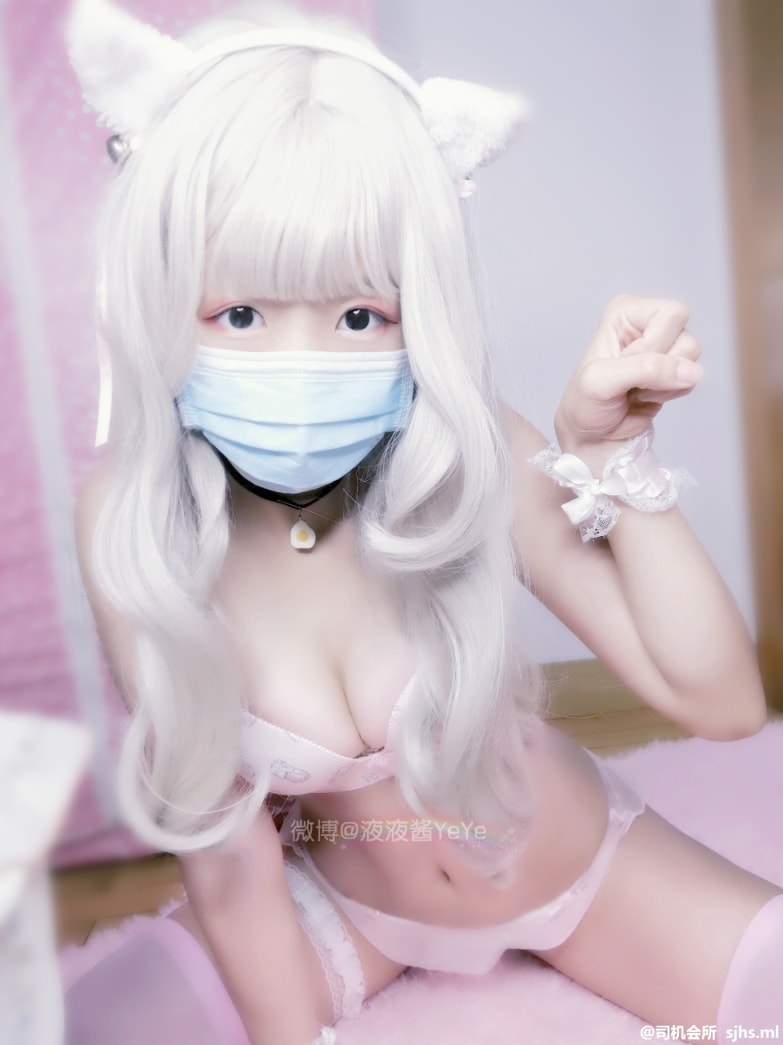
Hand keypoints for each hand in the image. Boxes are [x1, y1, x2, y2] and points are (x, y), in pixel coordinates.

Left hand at [554, 295, 702, 467]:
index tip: (624, 364)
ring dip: (664, 383)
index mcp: (625, 311)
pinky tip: (646, 396)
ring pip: (693, 357)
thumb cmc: (586, 404)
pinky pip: (692, 379)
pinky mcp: (674, 371)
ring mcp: (663, 347)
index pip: (669, 315)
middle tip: (632, 380)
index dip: (652, 346)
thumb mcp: (602, 382)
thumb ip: (645, 369)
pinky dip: (670, 393)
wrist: (592, 436)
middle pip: (687, 335)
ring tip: (636, 389)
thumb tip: (692, 371)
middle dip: (662, 365)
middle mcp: (647, 323)